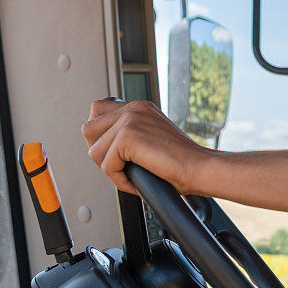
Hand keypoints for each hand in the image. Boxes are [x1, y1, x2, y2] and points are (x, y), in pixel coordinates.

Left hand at [82, 99, 209, 194]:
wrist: (199, 167)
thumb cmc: (181, 161)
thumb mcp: (153, 138)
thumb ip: (131, 134)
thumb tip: (103, 147)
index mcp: (139, 107)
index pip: (97, 111)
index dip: (101, 136)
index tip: (118, 153)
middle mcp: (134, 108)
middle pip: (88, 129)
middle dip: (99, 152)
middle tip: (121, 165)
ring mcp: (130, 120)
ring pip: (94, 150)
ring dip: (110, 169)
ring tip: (132, 174)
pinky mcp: (128, 136)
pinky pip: (106, 166)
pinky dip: (120, 181)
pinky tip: (137, 180)